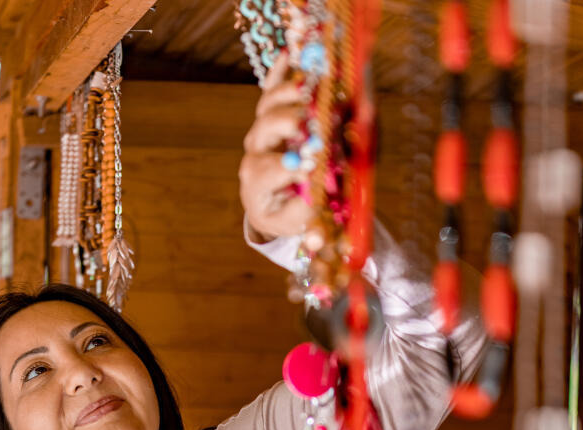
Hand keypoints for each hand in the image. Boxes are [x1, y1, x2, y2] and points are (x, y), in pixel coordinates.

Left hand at [239, 53, 312, 241]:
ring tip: (312, 90)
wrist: (276, 204)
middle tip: (313, 120)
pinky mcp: (270, 115)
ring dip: (290, 95)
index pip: (270, 171)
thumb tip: (328, 198)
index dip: (292, 166)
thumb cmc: (293, 213)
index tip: (315, 163)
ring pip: (268, 106)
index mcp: (257, 182)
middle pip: (265, 130)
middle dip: (290, 123)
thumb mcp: (300, 221)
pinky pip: (272, 90)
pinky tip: (289, 56)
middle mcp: (255, 152)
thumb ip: (312, 210)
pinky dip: (280, 72)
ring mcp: (261, 131)